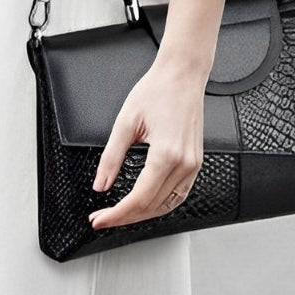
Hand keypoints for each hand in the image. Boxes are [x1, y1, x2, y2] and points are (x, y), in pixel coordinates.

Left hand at [87, 53, 205, 230]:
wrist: (182, 75)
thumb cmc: (158, 90)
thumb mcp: (125, 122)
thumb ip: (111, 157)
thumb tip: (100, 184)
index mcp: (166, 154)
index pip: (139, 199)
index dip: (116, 214)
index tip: (99, 219)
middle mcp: (184, 164)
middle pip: (152, 207)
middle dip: (125, 217)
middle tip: (102, 218)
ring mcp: (193, 164)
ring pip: (168, 205)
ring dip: (143, 215)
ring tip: (121, 215)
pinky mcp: (195, 162)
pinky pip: (179, 194)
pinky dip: (160, 204)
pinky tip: (146, 203)